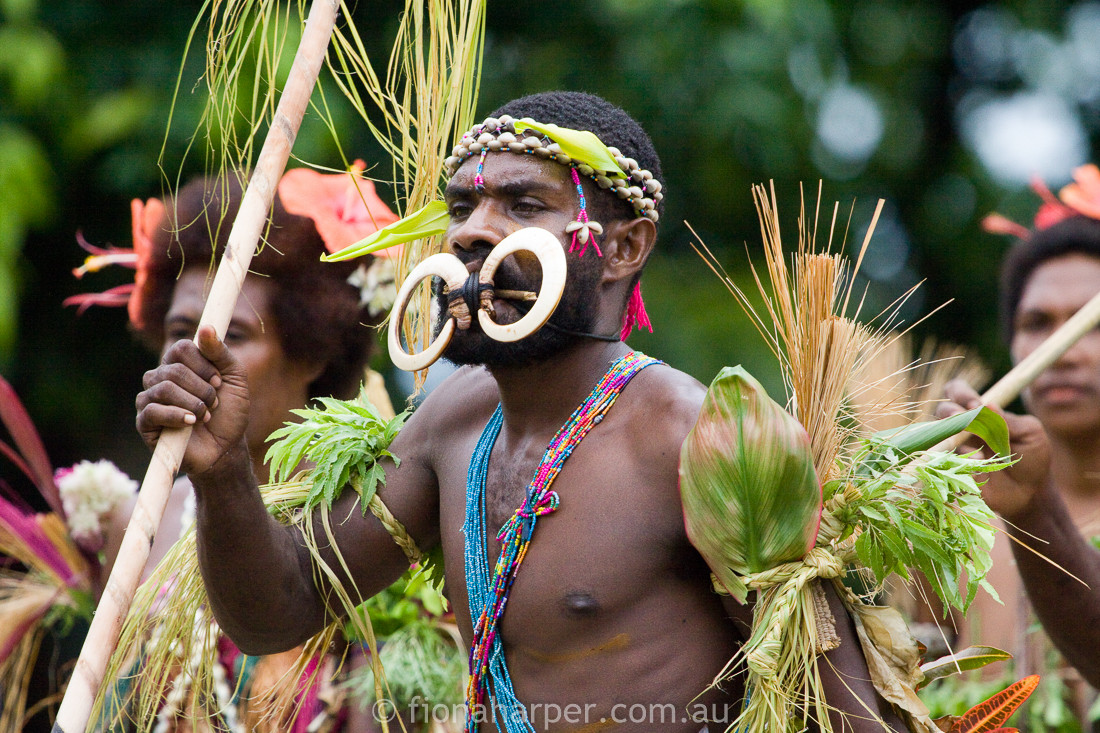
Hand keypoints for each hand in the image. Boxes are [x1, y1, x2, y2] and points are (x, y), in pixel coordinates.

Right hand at [136, 325, 250, 475]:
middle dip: (202, 389)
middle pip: (174, 369)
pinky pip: (152, 410)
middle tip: (214, 405)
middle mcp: (160, 378)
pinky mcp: (144, 422)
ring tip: (205, 417)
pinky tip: (190, 423)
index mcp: (180, 364)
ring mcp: (149, 399)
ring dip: (193, 404)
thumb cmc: (229, 414)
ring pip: (164, 388)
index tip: (219, 382)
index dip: (204, 365)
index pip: (182, 348)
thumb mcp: (235, 380)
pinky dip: (177, 416)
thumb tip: (206, 327)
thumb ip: (221, 353)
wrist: (225, 449)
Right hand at [936, 379, 1051, 520]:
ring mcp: (955, 449)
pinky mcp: (952, 470)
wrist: (1030, 492)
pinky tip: (978, 470)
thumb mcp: (1030, 434)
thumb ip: (1008, 420)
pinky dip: (960, 463)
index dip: (961, 394)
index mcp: (980, 413)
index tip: (974, 405)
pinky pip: (944, 463)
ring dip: (956, 439)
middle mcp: (963, 428)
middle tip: (964, 420)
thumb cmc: (1031, 457)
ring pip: (939, 436)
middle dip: (951, 413)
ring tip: (980, 454)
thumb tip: (987, 405)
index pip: (958, 392)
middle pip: (942, 411)